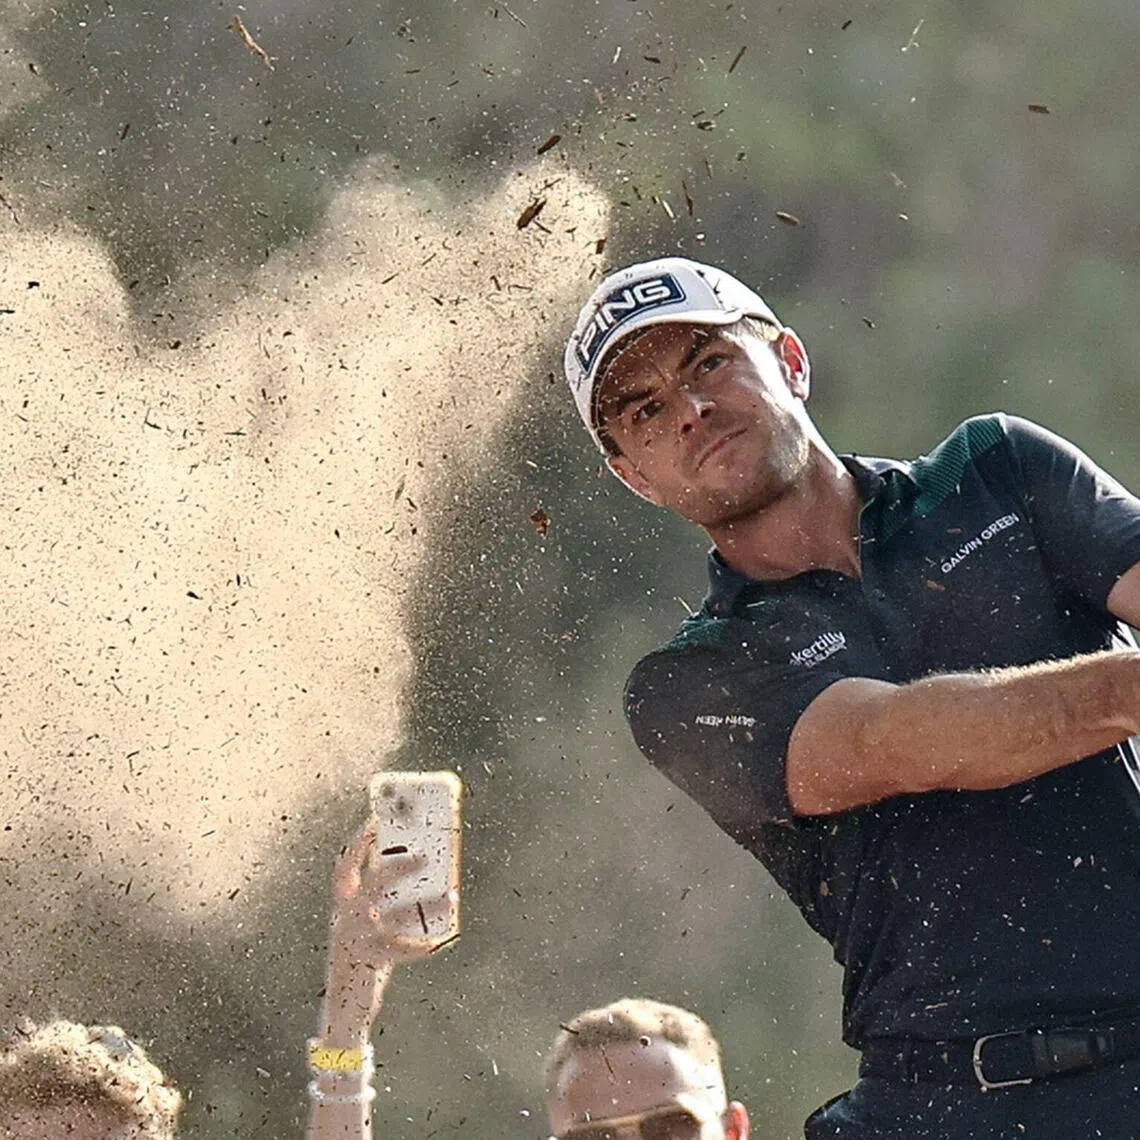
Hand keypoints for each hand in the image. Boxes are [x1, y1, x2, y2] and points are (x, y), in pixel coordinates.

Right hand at [319, 823, 453, 1044]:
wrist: (344, 1004)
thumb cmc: (364, 951)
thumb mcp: (367, 920)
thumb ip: (385, 896)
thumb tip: (422, 866)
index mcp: (343, 903)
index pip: (344, 865)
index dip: (358, 841)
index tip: (376, 820)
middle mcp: (346, 917)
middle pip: (373, 883)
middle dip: (400, 867)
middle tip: (427, 857)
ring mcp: (356, 940)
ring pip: (395, 916)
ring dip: (425, 905)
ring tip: (450, 897)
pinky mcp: (370, 962)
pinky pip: (403, 949)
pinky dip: (425, 943)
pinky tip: (444, 938)